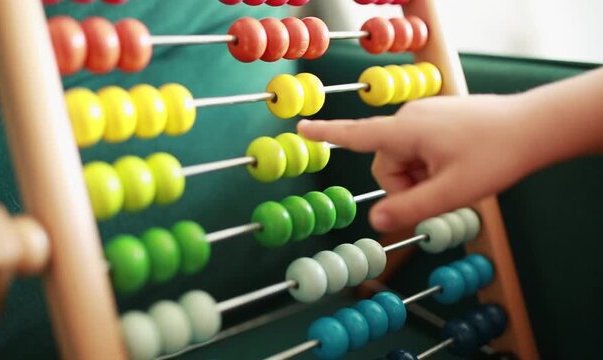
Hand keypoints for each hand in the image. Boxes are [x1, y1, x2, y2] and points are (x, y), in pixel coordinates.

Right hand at [297, 94, 534, 231]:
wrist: (535, 127)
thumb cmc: (494, 158)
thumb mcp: (452, 192)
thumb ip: (410, 209)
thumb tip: (374, 223)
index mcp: (406, 131)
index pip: (357, 135)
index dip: (326, 134)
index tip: (300, 126)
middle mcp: (409, 118)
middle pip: (387, 164)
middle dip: (407, 185)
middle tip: (442, 192)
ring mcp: (424, 115)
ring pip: (405, 159)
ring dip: (421, 176)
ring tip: (454, 178)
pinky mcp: (437, 117)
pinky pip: (419, 148)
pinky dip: (430, 164)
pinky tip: (457, 164)